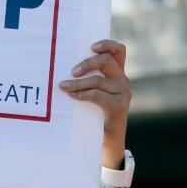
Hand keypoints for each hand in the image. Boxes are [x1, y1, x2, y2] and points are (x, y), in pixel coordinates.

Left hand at [60, 40, 130, 169]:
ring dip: (78, 83)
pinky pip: (97, 95)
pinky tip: (72, 96)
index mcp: (118, 75)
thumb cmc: (96, 116)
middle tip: (72, 71)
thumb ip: (88, 81)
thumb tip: (65, 70)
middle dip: (87, 63)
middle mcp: (123, 81)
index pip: (119, 51)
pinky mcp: (118, 106)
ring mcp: (123, 94)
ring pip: (98, 80)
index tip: (91, 46)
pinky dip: (82, 94)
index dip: (107, 44)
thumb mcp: (94, 94)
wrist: (109, 143)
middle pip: (108, 60)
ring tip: (63, 87)